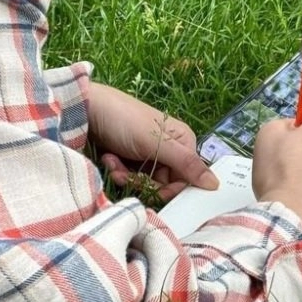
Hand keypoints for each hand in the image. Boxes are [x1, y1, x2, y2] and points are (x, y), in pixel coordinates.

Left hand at [87, 82, 217, 201]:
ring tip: (113, 161)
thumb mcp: (155, 142)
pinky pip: (130, 177)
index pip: (186, 179)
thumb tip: (216, 185)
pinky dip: (118, 171)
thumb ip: (186, 164)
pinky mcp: (129, 159)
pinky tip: (109, 158)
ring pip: (145, 183)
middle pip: (164, 184)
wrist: (85, 109)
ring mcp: (148, 154)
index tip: (153, 192)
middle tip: (125, 173)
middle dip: (142, 181)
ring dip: (127, 176)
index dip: (170, 189)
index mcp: (182, 142)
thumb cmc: (123, 120)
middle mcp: (169, 149)